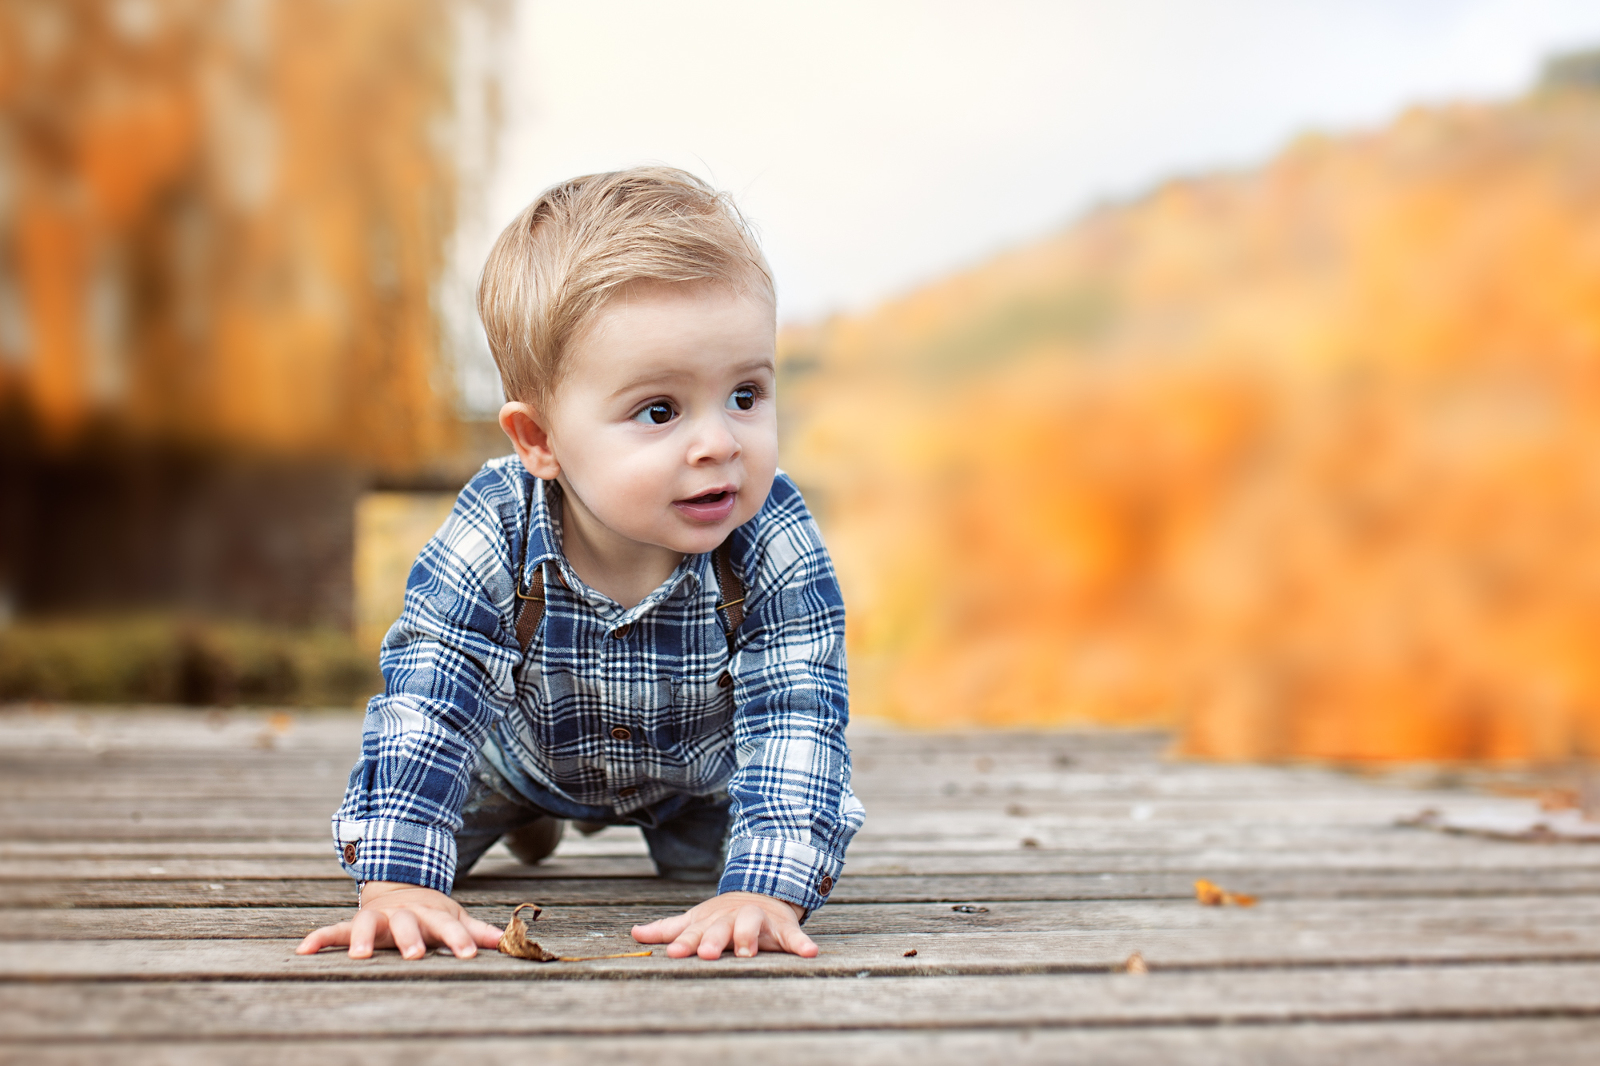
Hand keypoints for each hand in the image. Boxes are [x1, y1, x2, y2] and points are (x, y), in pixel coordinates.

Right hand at [295, 881, 503, 959]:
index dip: (458, 939)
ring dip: (362, 937)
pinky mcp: (355, 922)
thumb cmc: (430, 913)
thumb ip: (478, 931)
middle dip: (410, 938)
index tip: (468, 954)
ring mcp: (378, 917)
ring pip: (368, 924)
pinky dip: (319, 938)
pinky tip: (304, 950)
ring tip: (359, 955)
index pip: (447, 926)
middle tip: (414, 954)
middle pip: (407, 924)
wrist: (399, 885)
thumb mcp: (454, 918)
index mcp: (431, 915)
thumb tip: (509, 941)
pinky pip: (334, 930)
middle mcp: (403, 914)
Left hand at [630, 890, 815, 959]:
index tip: (676, 954)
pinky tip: (810, 953)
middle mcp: (733, 920)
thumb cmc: (722, 918)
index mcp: (711, 923)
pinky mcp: (784, 928)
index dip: (686, 943)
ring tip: (748, 952)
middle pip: (722, 928)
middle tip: (707, 953)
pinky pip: (795, 936)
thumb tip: (634, 933)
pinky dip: (802, 944)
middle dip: (715, 939)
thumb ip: (668, 930)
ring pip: (753, 925)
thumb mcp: (695, 921)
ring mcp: (758, 922)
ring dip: (749, 937)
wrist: (763, 893)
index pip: (695, 933)